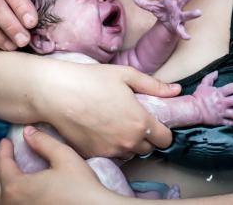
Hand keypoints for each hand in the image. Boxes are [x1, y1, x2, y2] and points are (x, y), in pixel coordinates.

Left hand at [0, 127, 111, 204]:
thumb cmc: (81, 186)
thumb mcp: (64, 157)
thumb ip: (44, 142)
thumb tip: (28, 131)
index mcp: (17, 187)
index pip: (2, 165)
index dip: (3, 151)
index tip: (5, 141)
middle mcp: (10, 204)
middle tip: (0, 153)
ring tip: (0, 172)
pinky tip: (8, 194)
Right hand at [39, 61, 179, 157]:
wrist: (56, 93)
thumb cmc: (91, 80)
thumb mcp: (127, 75)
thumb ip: (154, 86)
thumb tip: (176, 90)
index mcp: (141, 122)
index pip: (166, 140)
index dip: (163, 131)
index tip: (155, 121)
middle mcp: (128, 142)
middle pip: (148, 148)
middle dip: (146, 137)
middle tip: (135, 120)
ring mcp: (109, 151)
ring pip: (129, 154)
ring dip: (129, 144)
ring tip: (117, 124)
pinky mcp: (93, 155)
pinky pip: (110, 156)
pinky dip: (110, 147)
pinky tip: (102, 130)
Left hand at [133, 0, 201, 39]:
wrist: (167, 23)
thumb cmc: (163, 11)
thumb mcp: (153, 7)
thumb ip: (144, 3)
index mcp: (170, 1)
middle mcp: (177, 7)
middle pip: (184, 0)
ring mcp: (180, 17)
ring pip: (187, 15)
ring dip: (192, 14)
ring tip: (199, 12)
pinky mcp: (179, 26)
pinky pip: (182, 30)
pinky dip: (184, 34)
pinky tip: (188, 37)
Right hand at [192, 71, 232, 127]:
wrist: (192, 110)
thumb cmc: (198, 97)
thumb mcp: (203, 85)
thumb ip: (210, 78)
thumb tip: (217, 72)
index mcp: (219, 93)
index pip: (232, 88)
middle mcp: (222, 103)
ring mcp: (221, 112)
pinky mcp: (219, 120)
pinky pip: (229, 123)